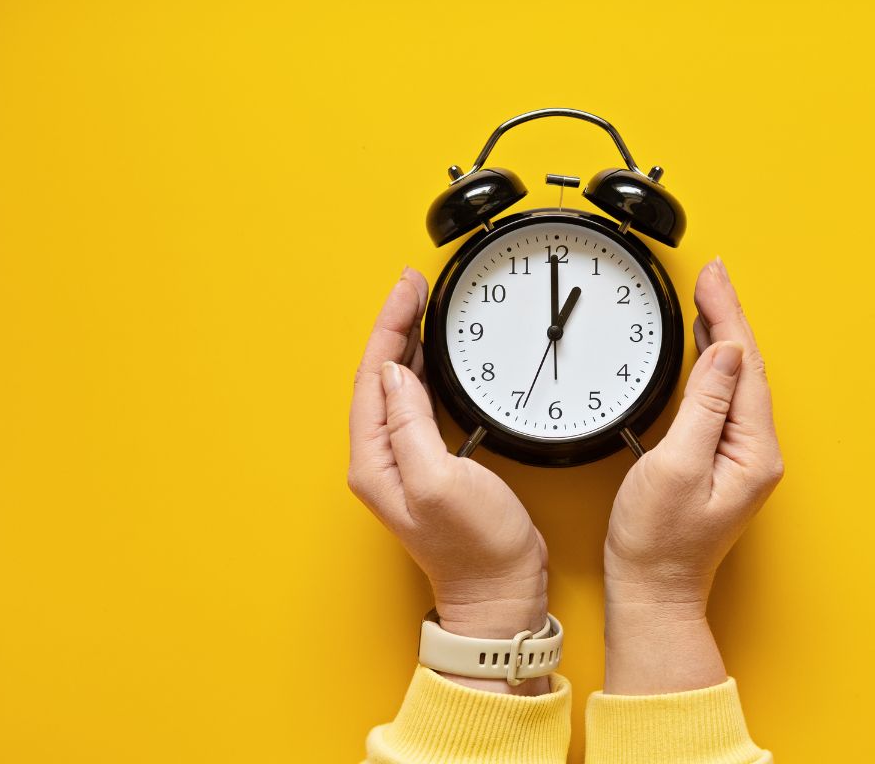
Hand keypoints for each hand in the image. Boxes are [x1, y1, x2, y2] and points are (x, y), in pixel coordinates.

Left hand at [348, 267, 549, 694]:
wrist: (501, 589)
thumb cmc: (475, 547)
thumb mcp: (439, 480)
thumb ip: (409, 424)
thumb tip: (394, 371)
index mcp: (375, 459)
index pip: (373, 373)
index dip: (390, 325)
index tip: (408, 289)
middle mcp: (383, 458)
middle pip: (380, 373)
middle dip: (395, 325)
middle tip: (416, 286)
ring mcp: (406, 461)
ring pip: (398, 384)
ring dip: (409, 343)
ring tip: (423, 308)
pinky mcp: (434, 462)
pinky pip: (419, 401)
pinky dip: (426, 369)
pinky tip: (437, 357)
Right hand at [603, 258, 782, 693]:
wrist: (652, 589)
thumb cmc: (658, 541)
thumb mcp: (676, 466)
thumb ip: (704, 407)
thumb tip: (724, 354)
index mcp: (752, 449)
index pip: (744, 364)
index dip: (728, 314)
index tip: (714, 277)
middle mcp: (756, 451)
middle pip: (746, 367)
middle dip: (728, 316)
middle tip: (709, 276)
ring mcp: (741, 458)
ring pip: (737, 381)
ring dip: (722, 336)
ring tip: (707, 300)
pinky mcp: (721, 462)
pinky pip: (724, 399)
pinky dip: (714, 366)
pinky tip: (704, 353)